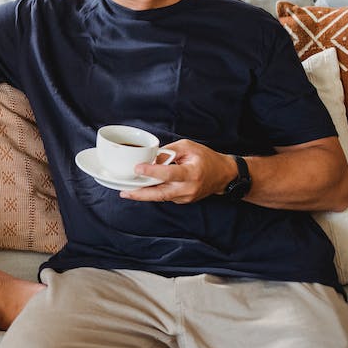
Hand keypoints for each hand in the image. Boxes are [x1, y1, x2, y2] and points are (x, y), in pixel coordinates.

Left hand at [120, 139, 235, 203]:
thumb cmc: (206, 158)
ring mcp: (186, 197)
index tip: (138, 168)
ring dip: (143, 195)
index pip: (169, 174)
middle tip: (124, 192)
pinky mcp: (183, 200)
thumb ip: (169, 152)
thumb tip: (151, 159)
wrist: (223, 175)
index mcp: (192, 173)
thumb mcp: (188, 147)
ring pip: (161, 197)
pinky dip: (153, 193)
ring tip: (127, 191)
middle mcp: (188, 188)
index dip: (153, 171)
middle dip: (141, 194)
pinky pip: (165, 196)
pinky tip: (141, 189)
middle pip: (161, 194)